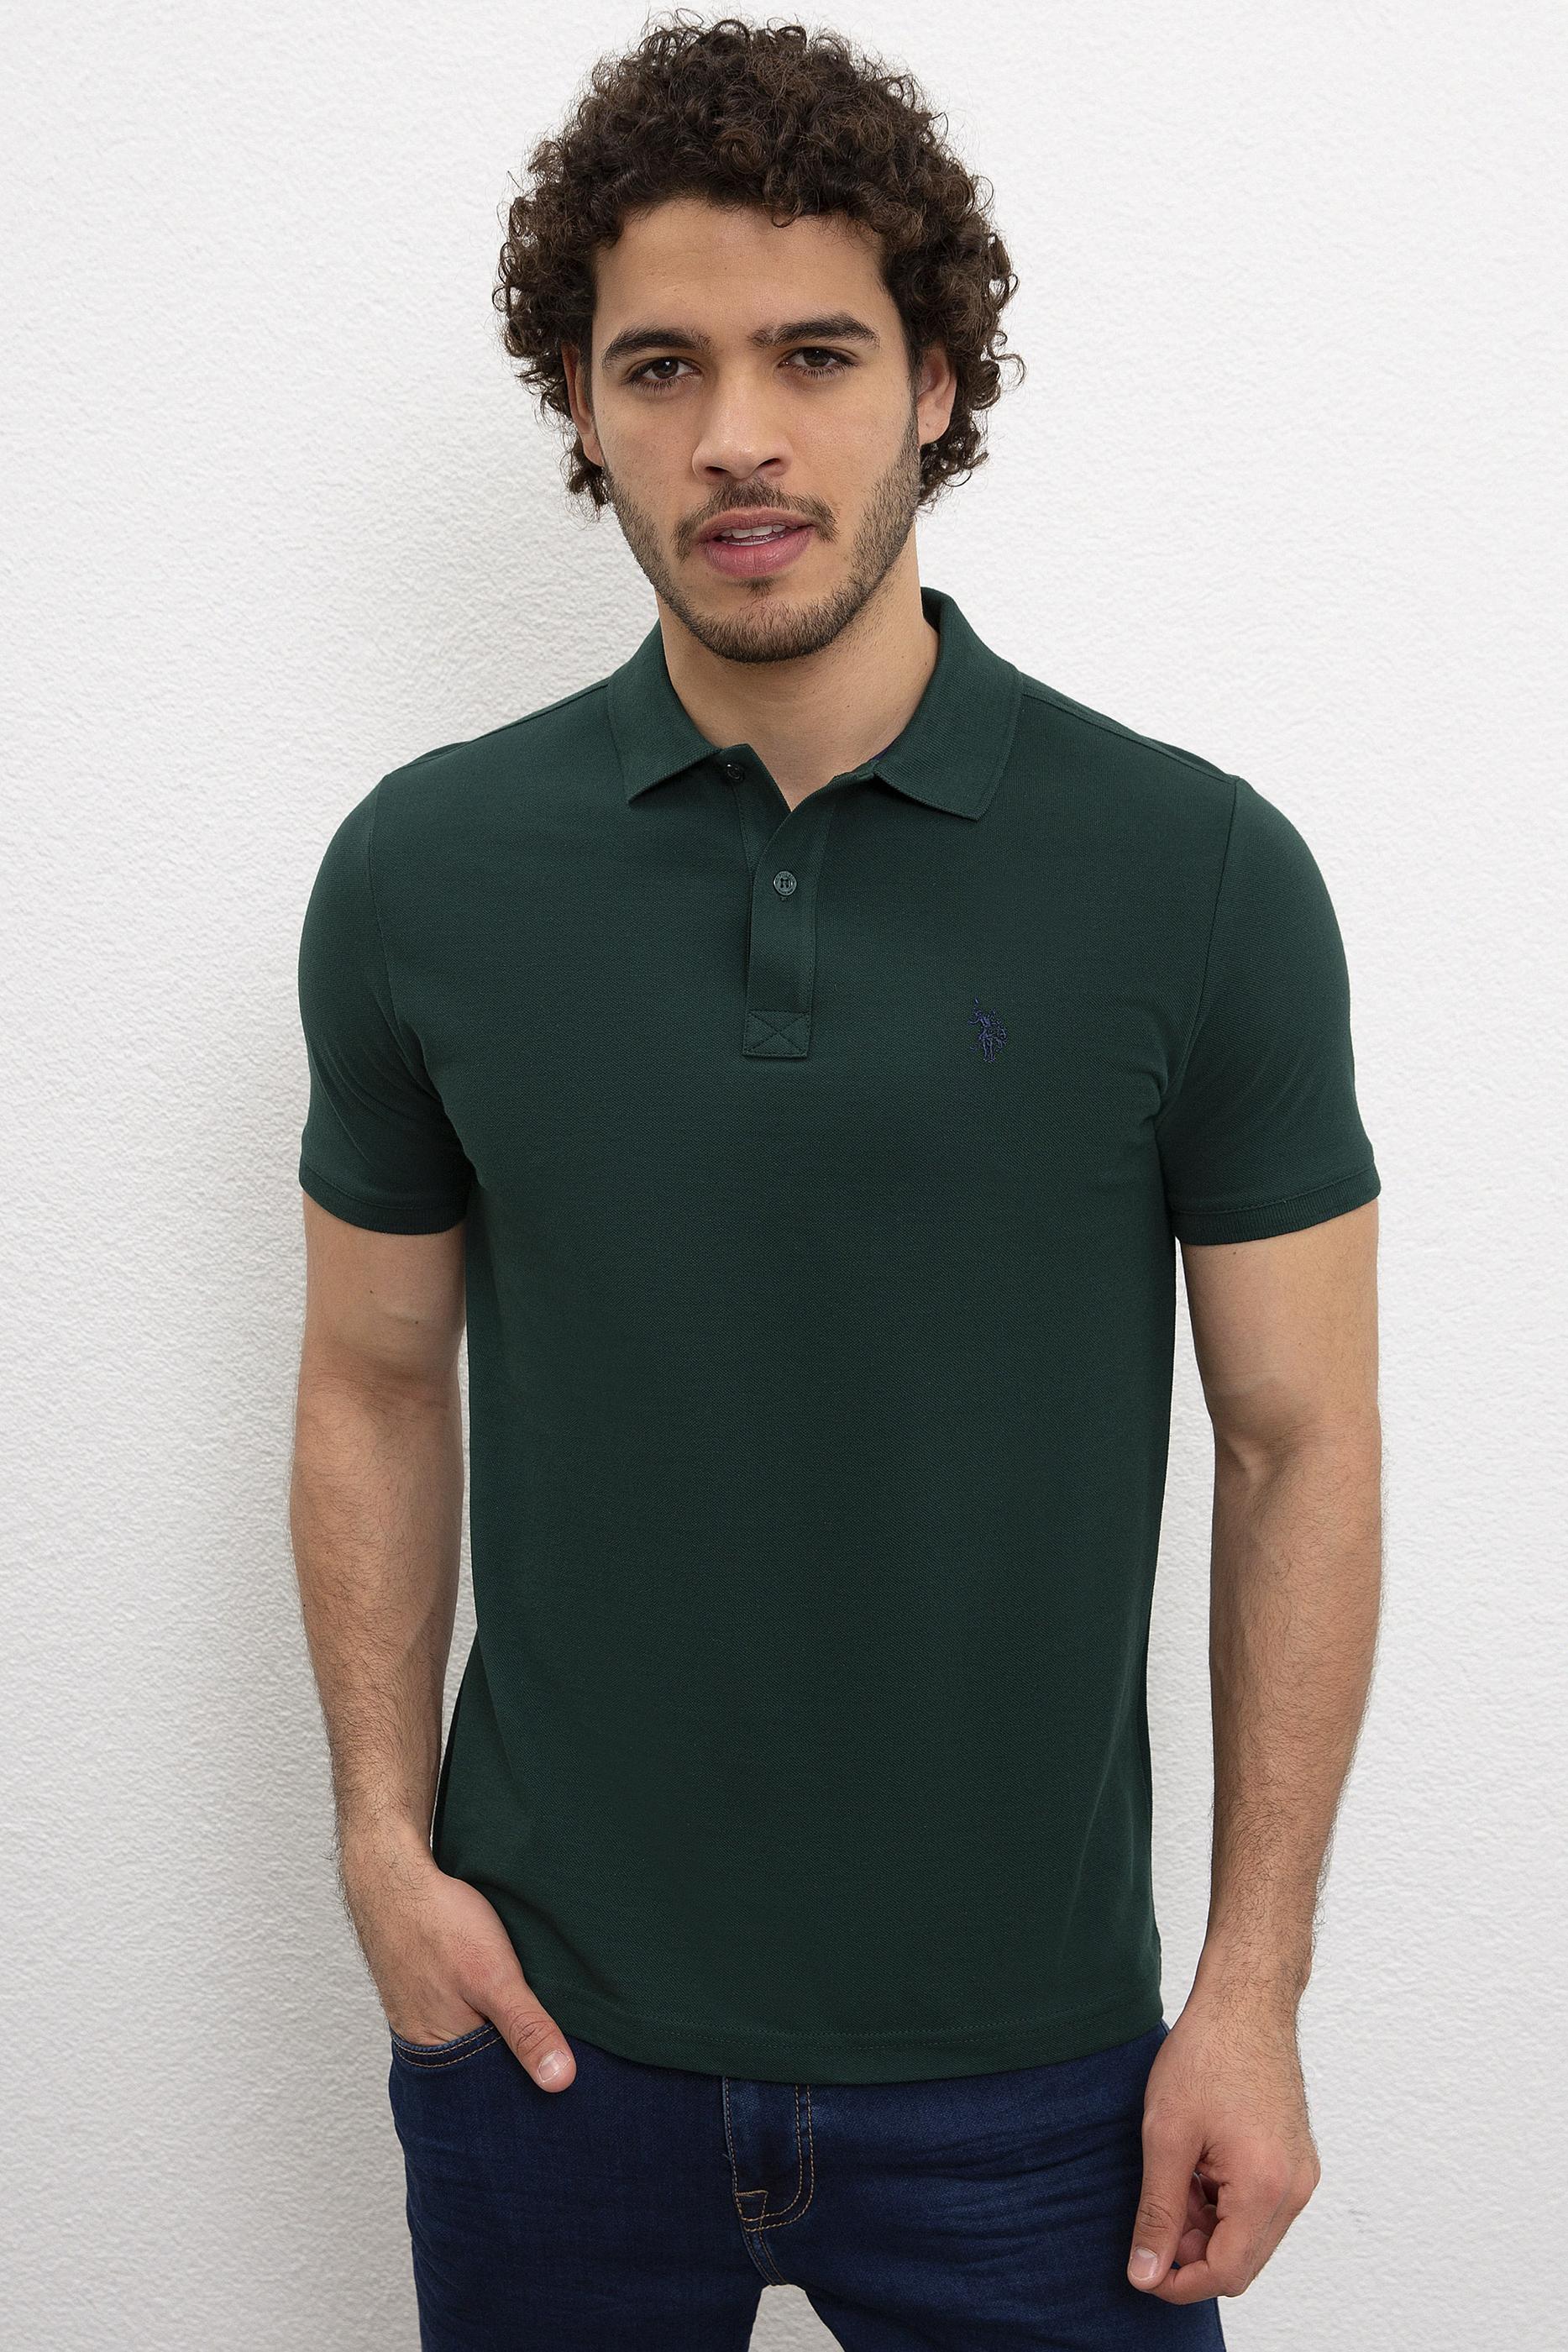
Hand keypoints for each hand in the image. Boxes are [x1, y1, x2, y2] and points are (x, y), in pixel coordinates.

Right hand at [340, 1825, 577, 2091]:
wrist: (392, 1876)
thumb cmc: (437, 1925)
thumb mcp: (495, 1978)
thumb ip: (526, 2028)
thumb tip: (561, 2082)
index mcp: (442, 2055)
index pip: (494, 2095)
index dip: (530, 2092)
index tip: (567, 2090)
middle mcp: (430, 2043)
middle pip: (487, 2066)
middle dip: (519, 2062)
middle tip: (564, 2054)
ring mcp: (427, 2014)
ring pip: (478, 2037)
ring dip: (505, 2032)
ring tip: (540, 2023)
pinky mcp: (431, 1988)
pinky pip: (467, 2012)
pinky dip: (489, 2008)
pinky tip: (508, 1991)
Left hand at [1126, 1993, 1320, 2302]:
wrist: (1245, 2002)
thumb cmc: (1206, 2055)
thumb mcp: (1166, 2136)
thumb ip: (1157, 2213)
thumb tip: (1145, 2274)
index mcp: (1266, 2187)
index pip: (1225, 2273)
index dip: (1178, 2282)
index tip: (1143, 2269)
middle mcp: (1296, 2190)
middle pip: (1241, 2263)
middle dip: (1193, 2253)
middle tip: (1154, 2216)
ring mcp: (1301, 2176)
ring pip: (1250, 2238)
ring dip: (1208, 2229)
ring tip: (1172, 2181)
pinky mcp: (1297, 2161)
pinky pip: (1262, 2210)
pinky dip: (1226, 2207)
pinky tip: (1196, 2171)